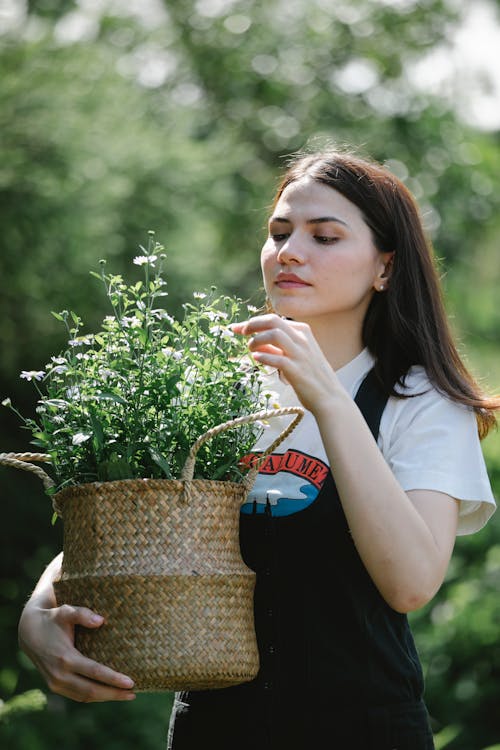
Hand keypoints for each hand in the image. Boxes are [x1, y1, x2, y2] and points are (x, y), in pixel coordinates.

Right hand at [18, 600, 135, 701]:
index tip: (131, 682)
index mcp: (65, 658)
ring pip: (84, 696)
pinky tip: (108, 693)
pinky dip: (94, 697)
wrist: (29, 632)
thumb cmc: (53, 618)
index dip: (113, 679)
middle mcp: (60, 675)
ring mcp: (56, 683)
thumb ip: (82, 614)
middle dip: (113, 693)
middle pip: (91, 690)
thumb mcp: (66, 611)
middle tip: (134, 693)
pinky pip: (77, 696)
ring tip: (126, 695)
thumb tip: (101, 620)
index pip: (94, 672)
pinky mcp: (55, 686)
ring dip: (106, 698)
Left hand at [232, 314, 338, 412]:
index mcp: (303, 332)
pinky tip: (256, 359)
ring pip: (274, 335)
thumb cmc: (311, 377)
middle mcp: (302, 340)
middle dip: (252, 324)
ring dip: (257, 340)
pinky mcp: (297, 370)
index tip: (239, 328)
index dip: (254, 322)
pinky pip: (277, 358)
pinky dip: (263, 357)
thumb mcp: (295, 356)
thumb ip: (276, 347)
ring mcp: (300, 354)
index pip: (274, 319)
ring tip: (250, 350)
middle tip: (242, 333)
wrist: (329, 397)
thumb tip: (255, 341)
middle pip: (272, 321)